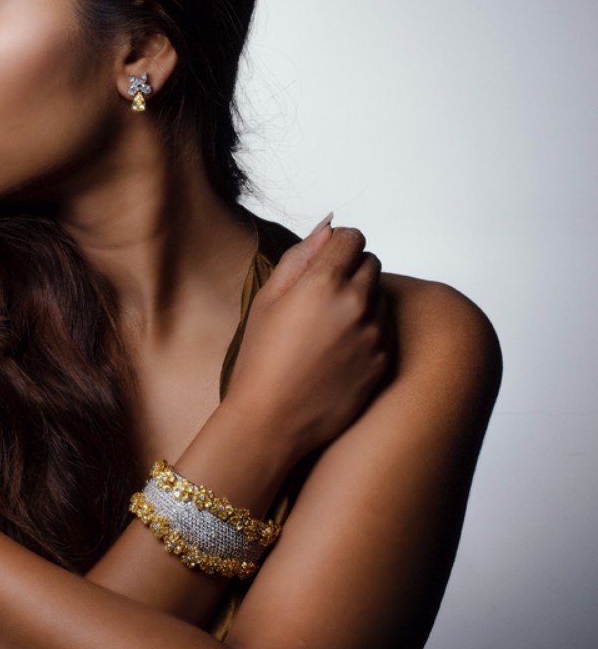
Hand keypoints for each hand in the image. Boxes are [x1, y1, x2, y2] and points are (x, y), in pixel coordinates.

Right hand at [226, 219, 392, 459]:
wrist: (272, 421)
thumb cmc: (261, 359)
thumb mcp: (267, 300)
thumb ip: (300, 256)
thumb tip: (328, 226)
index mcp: (323, 282)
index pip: (353, 237)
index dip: (338, 245)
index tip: (326, 260)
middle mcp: (357, 304)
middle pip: (372, 262)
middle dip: (351, 270)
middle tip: (322, 297)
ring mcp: (376, 335)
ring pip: (381, 296)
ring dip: (362, 300)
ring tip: (329, 328)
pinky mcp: (385, 361)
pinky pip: (387, 329)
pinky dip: (370, 330)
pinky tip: (340, 351)